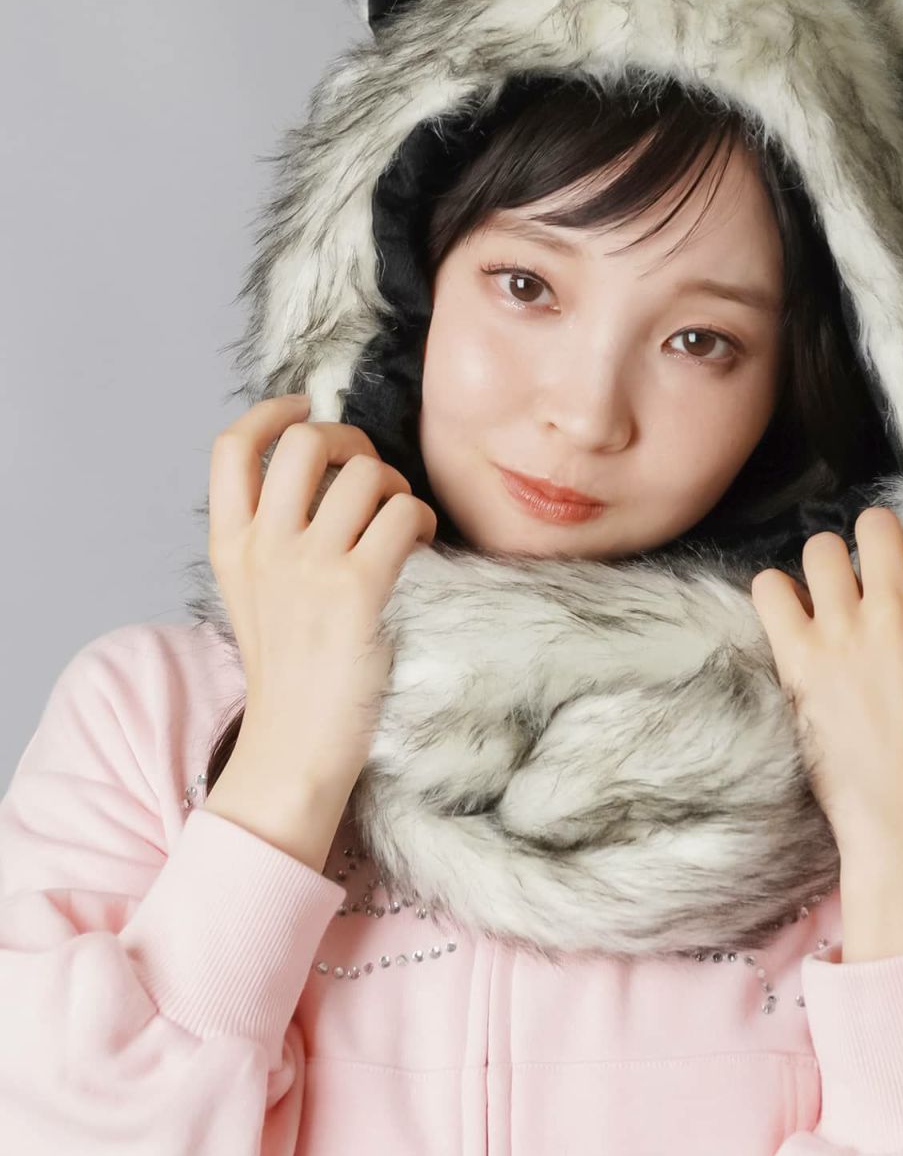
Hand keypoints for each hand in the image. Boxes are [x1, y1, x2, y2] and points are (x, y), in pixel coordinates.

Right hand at [205, 393, 437, 797]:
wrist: (295, 748)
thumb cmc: (289, 672)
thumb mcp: (253, 596)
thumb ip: (269, 536)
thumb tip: (321, 473)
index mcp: (230, 545)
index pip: (232, 449)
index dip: (271, 414)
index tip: (302, 406)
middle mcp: (263, 546)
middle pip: (307, 443)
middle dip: (352, 441)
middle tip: (370, 472)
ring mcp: (307, 566)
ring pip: (365, 474)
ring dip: (395, 487)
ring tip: (400, 522)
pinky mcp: (356, 589)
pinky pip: (401, 514)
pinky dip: (420, 520)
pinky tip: (419, 544)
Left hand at [749, 479, 902, 847]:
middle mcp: (900, 608)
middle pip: (874, 523)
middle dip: (870, 541)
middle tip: (867, 575)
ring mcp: (846, 629)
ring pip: (820, 548)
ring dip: (823, 568)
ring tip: (826, 601)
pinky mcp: (799, 655)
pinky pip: (770, 586)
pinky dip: (776, 593)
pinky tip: (789, 614)